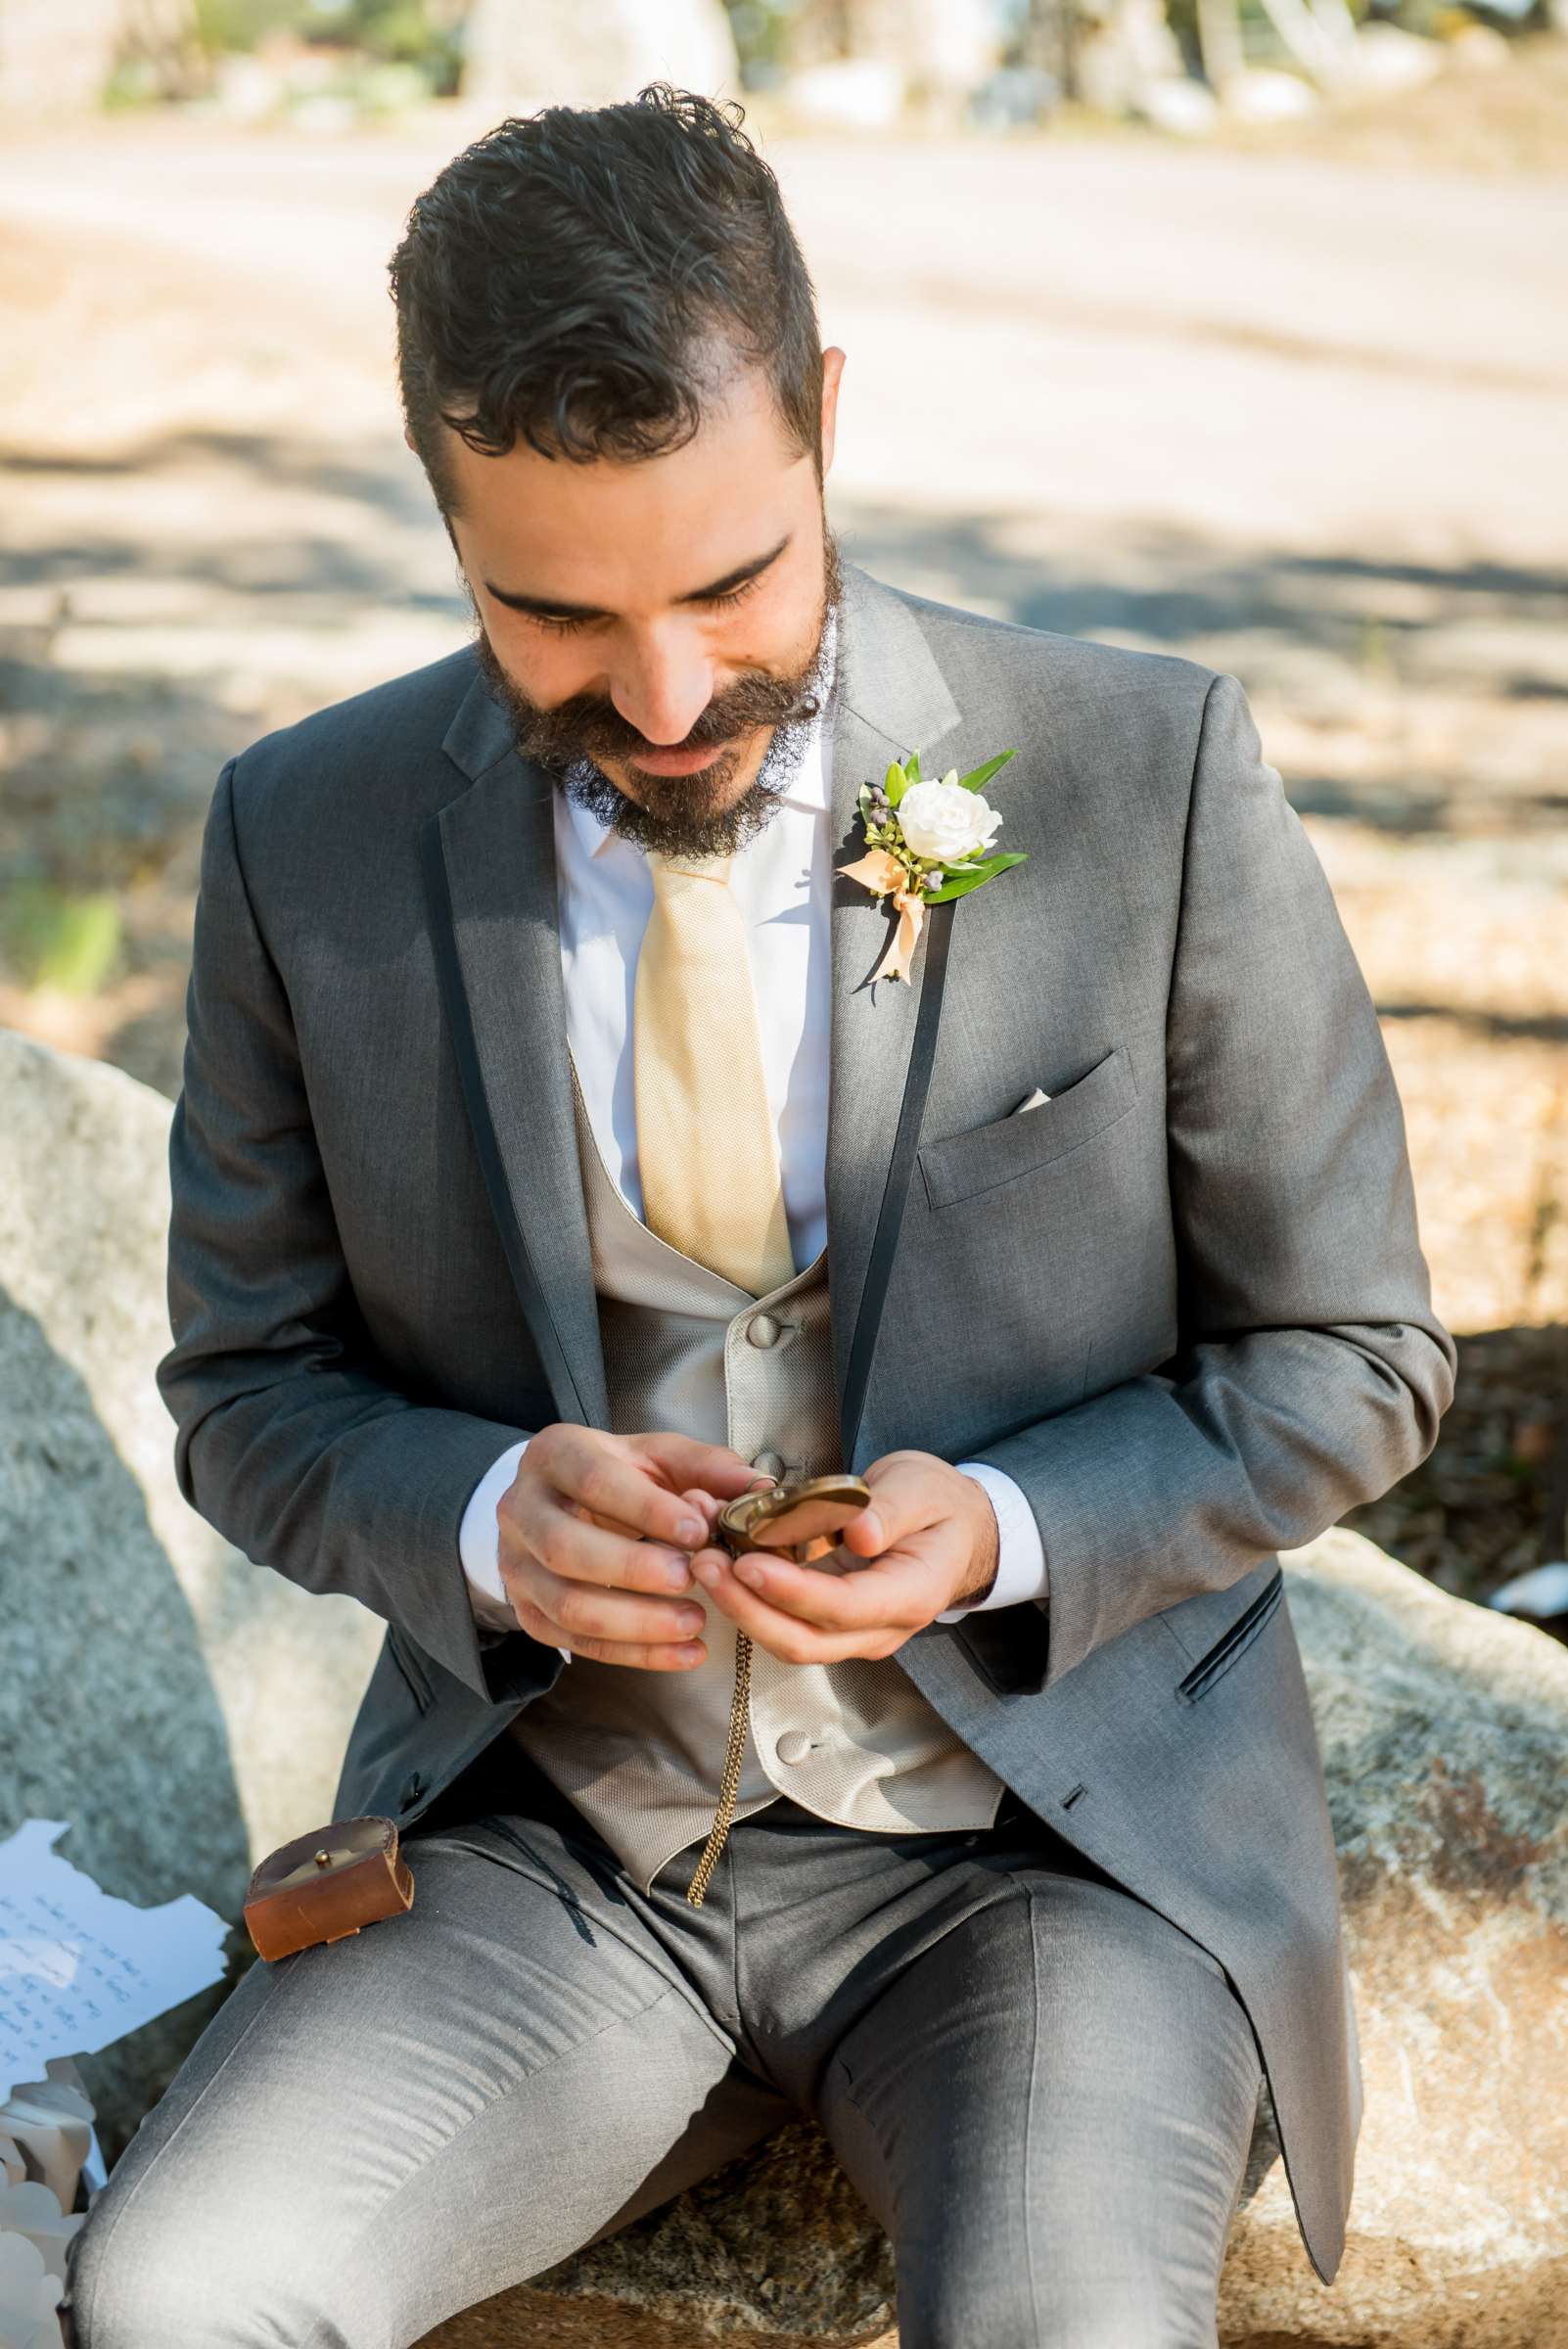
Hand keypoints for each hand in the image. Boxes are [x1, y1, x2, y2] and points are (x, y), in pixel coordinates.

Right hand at [497, 1427, 769, 1670]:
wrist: (563, 1502)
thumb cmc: (618, 1475)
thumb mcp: (659, 1456)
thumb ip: (709, 1469)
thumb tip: (761, 1491)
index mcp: (554, 1455)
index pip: (593, 1480)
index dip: (646, 1509)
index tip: (697, 1530)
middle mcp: (522, 1510)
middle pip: (565, 1547)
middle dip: (633, 1568)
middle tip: (690, 1578)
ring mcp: (517, 1566)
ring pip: (566, 1604)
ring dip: (635, 1621)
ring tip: (695, 1621)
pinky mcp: (529, 1613)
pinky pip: (576, 1643)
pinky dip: (634, 1654)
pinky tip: (683, 1653)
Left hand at [687, 1449, 999, 1665]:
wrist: (955, 1530)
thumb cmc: (940, 1505)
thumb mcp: (922, 1488)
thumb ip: (892, 1511)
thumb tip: (857, 1534)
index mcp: (910, 1595)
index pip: (842, 1607)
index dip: (791, 1591)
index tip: (748, 1563)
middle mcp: (878, 1628)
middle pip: (802, 1640)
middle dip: (746, 1607)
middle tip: (706, 1561)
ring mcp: (852, 1633)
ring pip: (785, 1638)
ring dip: (738, 1604)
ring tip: (703, 1555)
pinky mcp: (828, 1622)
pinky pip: (782, 1621)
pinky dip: (747, 1596)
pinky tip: (722, 1557)